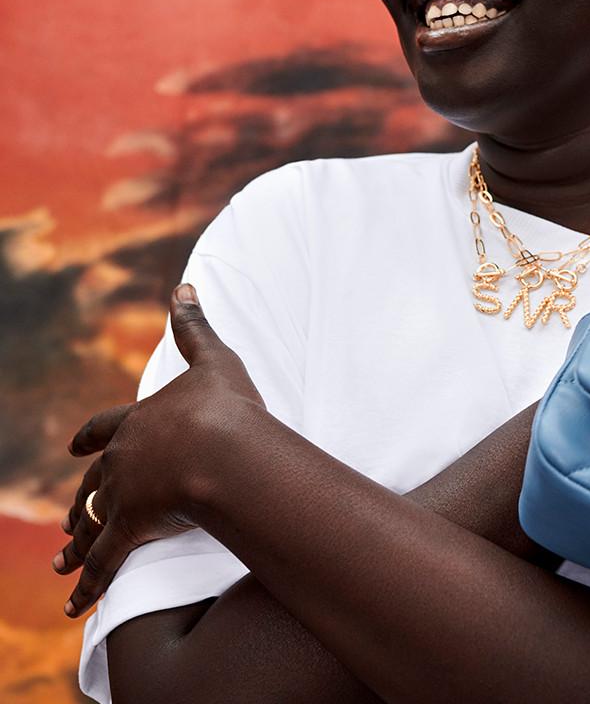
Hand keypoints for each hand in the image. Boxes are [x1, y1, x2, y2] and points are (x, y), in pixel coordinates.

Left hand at [53, 283, 266, 617]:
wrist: (221, 449)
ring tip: (63, 560)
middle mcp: (121, 459)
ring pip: (91, 522)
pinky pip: (104, 563)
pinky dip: (87, 585)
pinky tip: (74, 608)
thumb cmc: (223, 406)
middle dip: (81, 498)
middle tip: (69, 515)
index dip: (90, 437)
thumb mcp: (214, 360)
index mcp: (137, 422)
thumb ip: (194, 327)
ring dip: (77, 541)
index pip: (104, 429)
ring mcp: (123, 495)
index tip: (74, 447)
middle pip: (92, 482)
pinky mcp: (131, 529)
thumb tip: (184, 285)